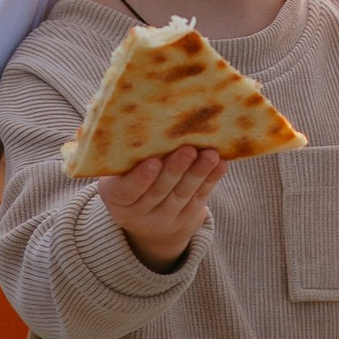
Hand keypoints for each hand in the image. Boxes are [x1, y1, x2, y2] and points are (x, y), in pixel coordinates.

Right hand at [99, 144, 223, 266]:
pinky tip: (221, 163)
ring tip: (210, 154)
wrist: (146, 217)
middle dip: (175, 170)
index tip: (154, 161)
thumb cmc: (129, 177)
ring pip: (182, 194)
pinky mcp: (187, 219)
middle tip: (188, 150)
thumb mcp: (118, 171)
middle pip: (159, 191)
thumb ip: (128, 154)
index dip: (141, 177)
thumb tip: (147, 119)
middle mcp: (139, 214)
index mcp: (117, 198)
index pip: (128, 190)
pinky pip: (200, 197)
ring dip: (198, 173)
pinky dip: (211, 179)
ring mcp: (164, 219)